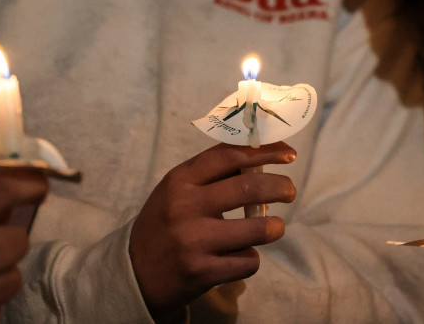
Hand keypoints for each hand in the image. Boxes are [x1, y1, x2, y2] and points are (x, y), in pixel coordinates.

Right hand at [129, 142, 296, 318]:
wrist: (133, 273)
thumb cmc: (165, 223)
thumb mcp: (177, 190)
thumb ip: (212, 173)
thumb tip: (260, 154)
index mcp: (180, 180)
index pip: (230, 155)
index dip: (265, 151)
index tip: (288, 154)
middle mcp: (185, 207)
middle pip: (249, 187)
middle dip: (281, 187)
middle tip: (289, 191)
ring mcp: (193, 241)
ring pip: (257, 228)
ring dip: (275, 227)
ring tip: (274, 227)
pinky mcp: (201, 273)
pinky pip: (248, 261)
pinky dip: (252, 257)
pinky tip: (242, 255)